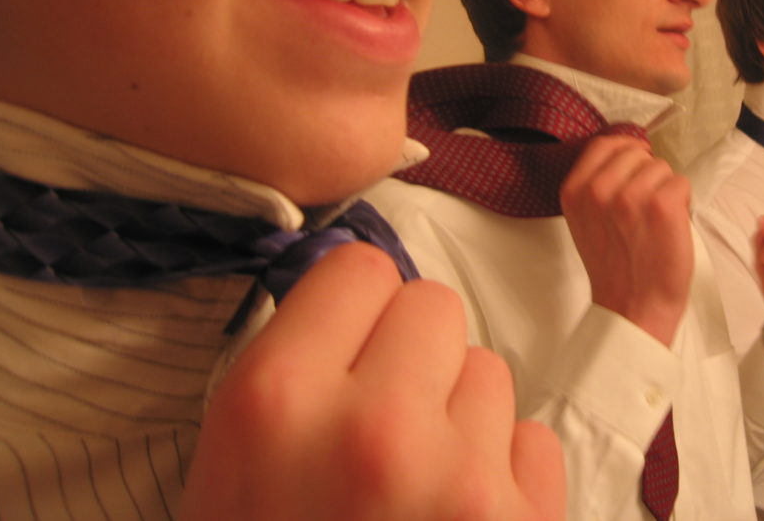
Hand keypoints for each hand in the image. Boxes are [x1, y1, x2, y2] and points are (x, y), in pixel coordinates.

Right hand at [180, 244, 564, 520]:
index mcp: (276, 404)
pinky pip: (532, 441)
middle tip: (382, 425)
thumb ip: (295, 372)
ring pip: (489, 372)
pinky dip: (505, 476)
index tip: (349, 348)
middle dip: (412, 356)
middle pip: (434, 306)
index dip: (355, 309)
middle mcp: (372, 427)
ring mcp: (458, 480)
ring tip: (414, 494)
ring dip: (460, 418)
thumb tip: (364, 292)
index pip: (359, 269)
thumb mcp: (230, 475)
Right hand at [560, 135, 693, 345]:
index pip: (604, 144)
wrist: (633, 307)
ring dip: (665, 189)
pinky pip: (681, 182)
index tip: (635, 169)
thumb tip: (628, 150)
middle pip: (636, 153)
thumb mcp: (586, 219)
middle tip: (644, 209)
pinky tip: (670, 226)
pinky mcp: (662, 206)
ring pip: (661, 167)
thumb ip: (596, 183)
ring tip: (655, 221)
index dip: (625, 151)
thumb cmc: (615, 265)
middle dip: (647, 174)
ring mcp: (631, 196)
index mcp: (575, 190)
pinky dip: (683, 202)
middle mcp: (599, 190)